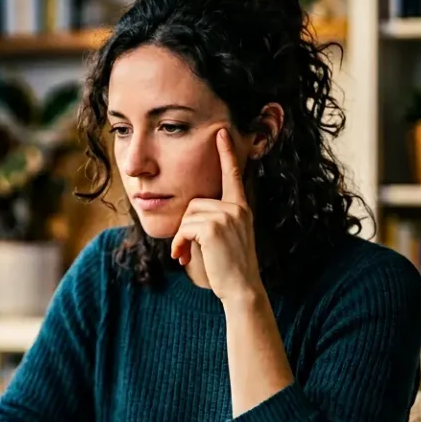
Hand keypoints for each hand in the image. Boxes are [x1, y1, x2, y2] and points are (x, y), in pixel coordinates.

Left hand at [170, 128, 263, 303]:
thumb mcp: (224, 238)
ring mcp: (227, 216)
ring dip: (181, 238)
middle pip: (196, 202)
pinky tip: (183, 257)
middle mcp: (237, 208)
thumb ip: (212, 219)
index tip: (221, 132)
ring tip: (186, 255)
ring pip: (188, 215)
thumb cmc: (229, 268)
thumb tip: (190, 213)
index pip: (233, 175)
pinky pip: (184, 227)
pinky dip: (179, 243)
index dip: (227, 153)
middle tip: (185, 248)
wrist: (241, 289)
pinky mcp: (213, 227)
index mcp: (241, 208)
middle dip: (186, 226)